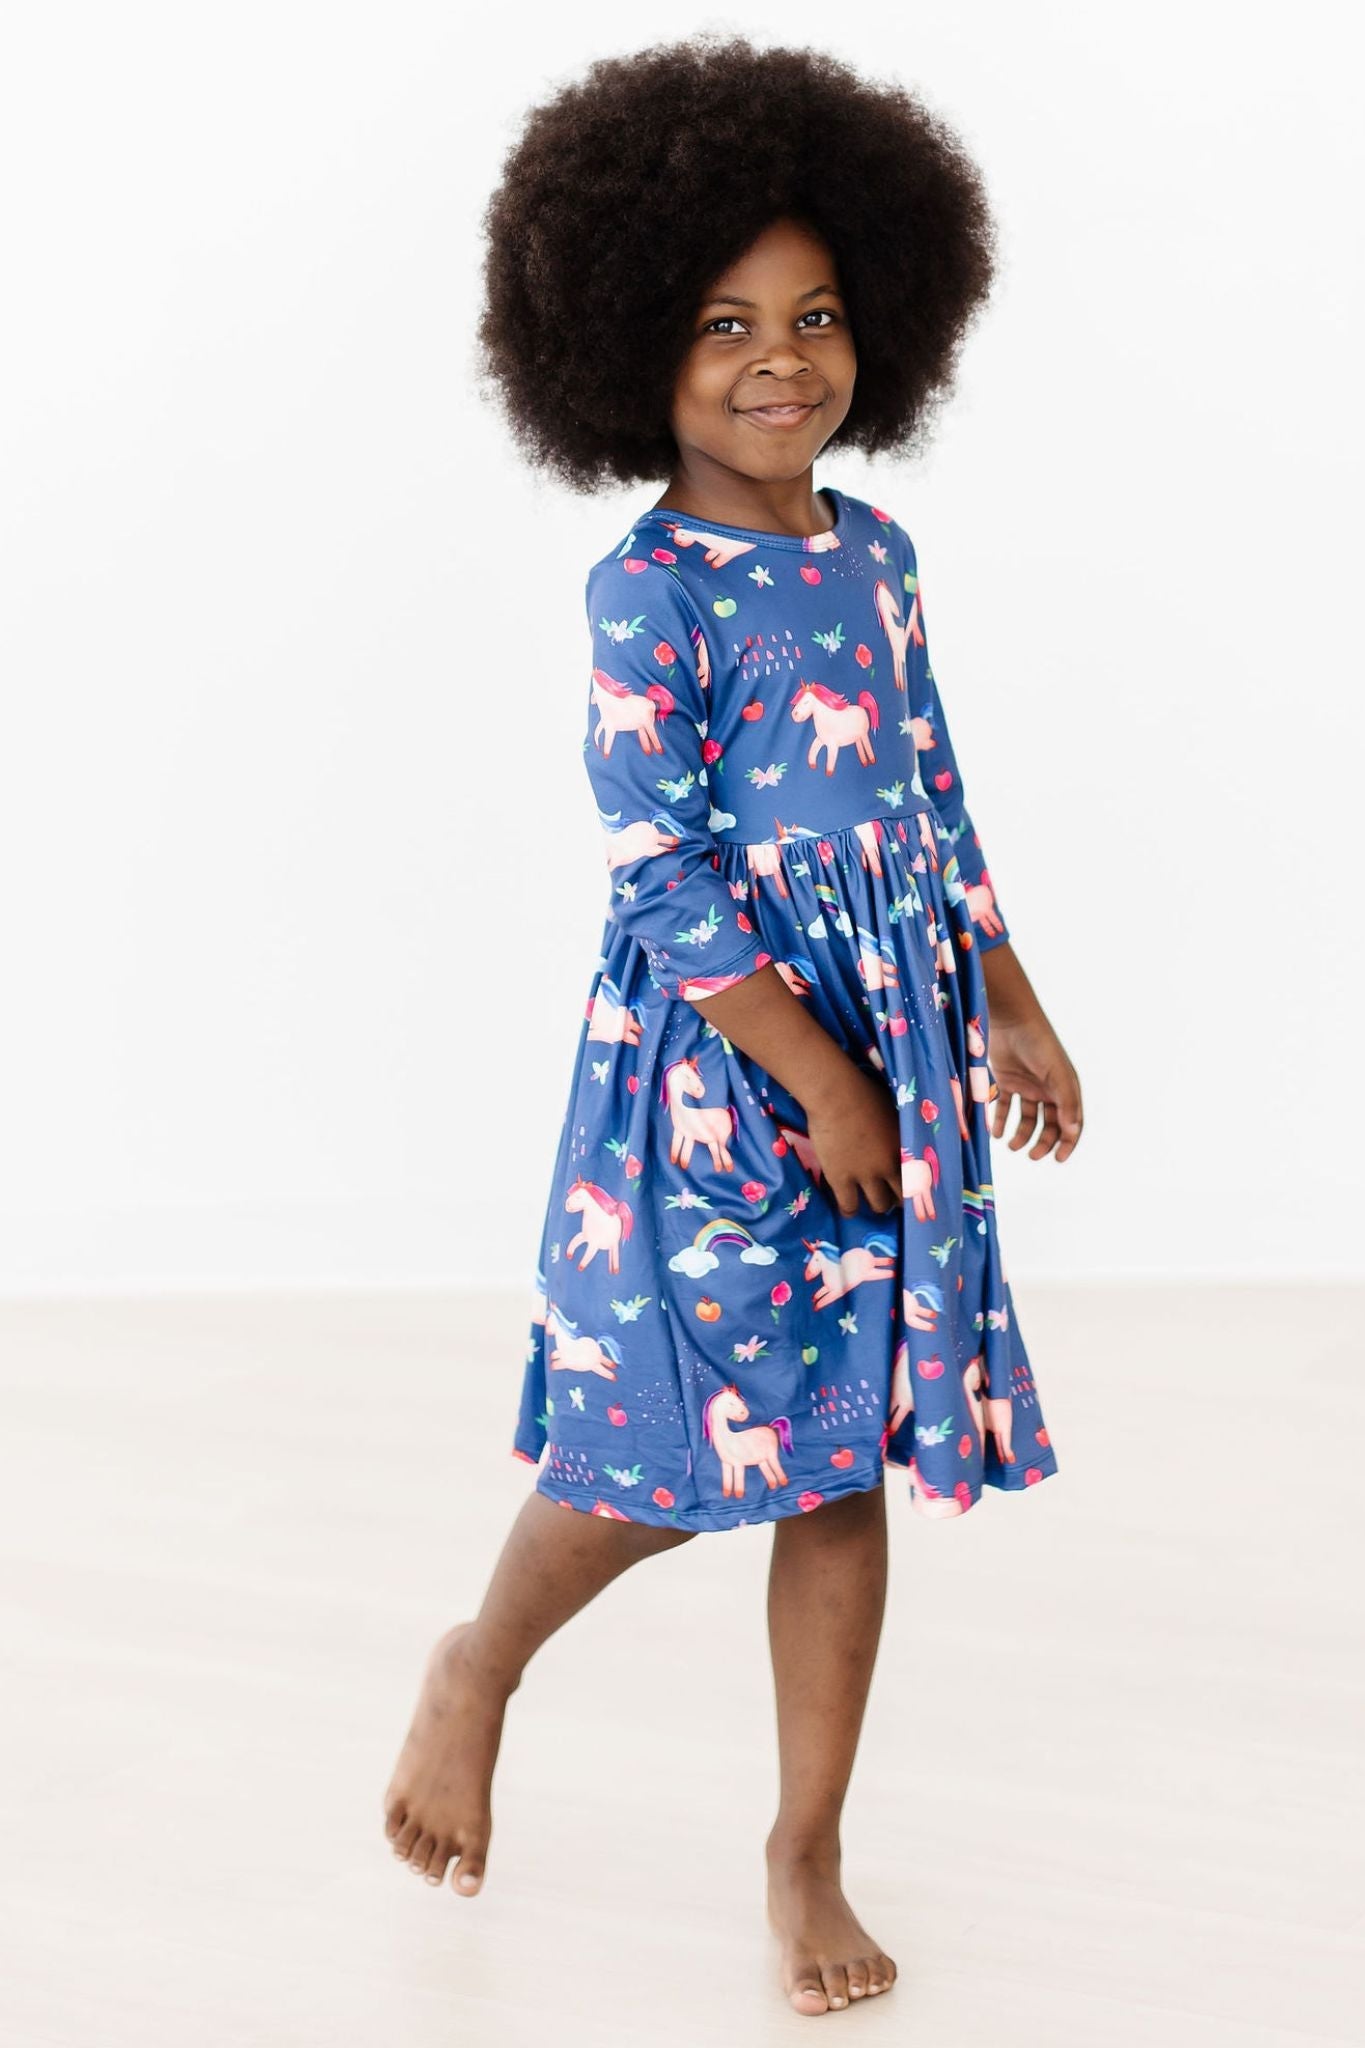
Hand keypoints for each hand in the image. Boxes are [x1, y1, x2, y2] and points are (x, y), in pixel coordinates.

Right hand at [803, 1066, 903, 1217]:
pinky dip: (850, 1211)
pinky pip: (849, 1206)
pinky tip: (848, 1210)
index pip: (919, 1176)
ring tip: (871, 1204)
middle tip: (893, 1200)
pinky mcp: (841, 1179)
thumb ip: (897, 1127)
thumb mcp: (892, 1108)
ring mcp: (866, 1175)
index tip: (913, 1188)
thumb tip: (898, 1130)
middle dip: (899, 1200)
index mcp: (904, 1146)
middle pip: (902, 1195)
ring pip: (879, 1205)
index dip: (916, 1185)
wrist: (835, 1095)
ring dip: (877, 1206)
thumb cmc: (863, 1092)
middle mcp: (890, 1165)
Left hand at [985, 1004, 1083, 1161]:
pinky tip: (995, 1132)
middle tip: (1032, 1156)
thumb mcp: (1056, 1074)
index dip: (1067, 1142)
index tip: (1058, 1159)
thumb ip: (1066, 1102)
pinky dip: (1000, 1120)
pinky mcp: (1007, 1080)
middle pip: (1049, 1124)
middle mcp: (1048, 1089)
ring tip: (1011, 1146)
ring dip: (1021, 1135)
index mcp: (1065, 1088)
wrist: (1011, 1019)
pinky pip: (1005, 1106)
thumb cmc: (1039, 1043)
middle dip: (1043, 1142)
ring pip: (1027, 1119)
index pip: (1071, 1122)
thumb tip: (1073, 1131)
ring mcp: (1027, 1085)